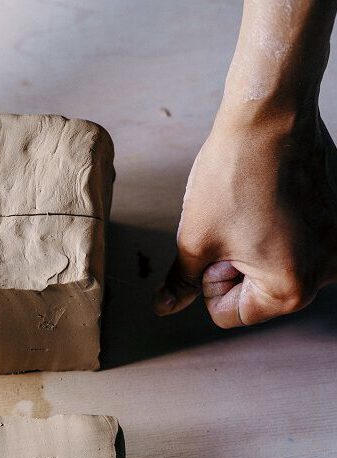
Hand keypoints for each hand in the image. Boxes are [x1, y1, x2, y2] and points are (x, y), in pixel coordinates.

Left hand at [154, 108, 336, 327]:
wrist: (270, 116)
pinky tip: (265, 201)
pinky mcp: (335, 223)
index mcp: (292, 289)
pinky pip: (291, 245)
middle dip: (231, 267)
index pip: (228, 314)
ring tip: (249, 211)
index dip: (208, 283)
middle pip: (253, 295)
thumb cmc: (233, 177)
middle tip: (233, 225)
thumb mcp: (195, 240)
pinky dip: (271, 233)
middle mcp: (325, 273)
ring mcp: (336, 247)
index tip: (218, 245)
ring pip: (270, 270)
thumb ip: (183, 283)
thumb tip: (165, 307)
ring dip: (249, 250)